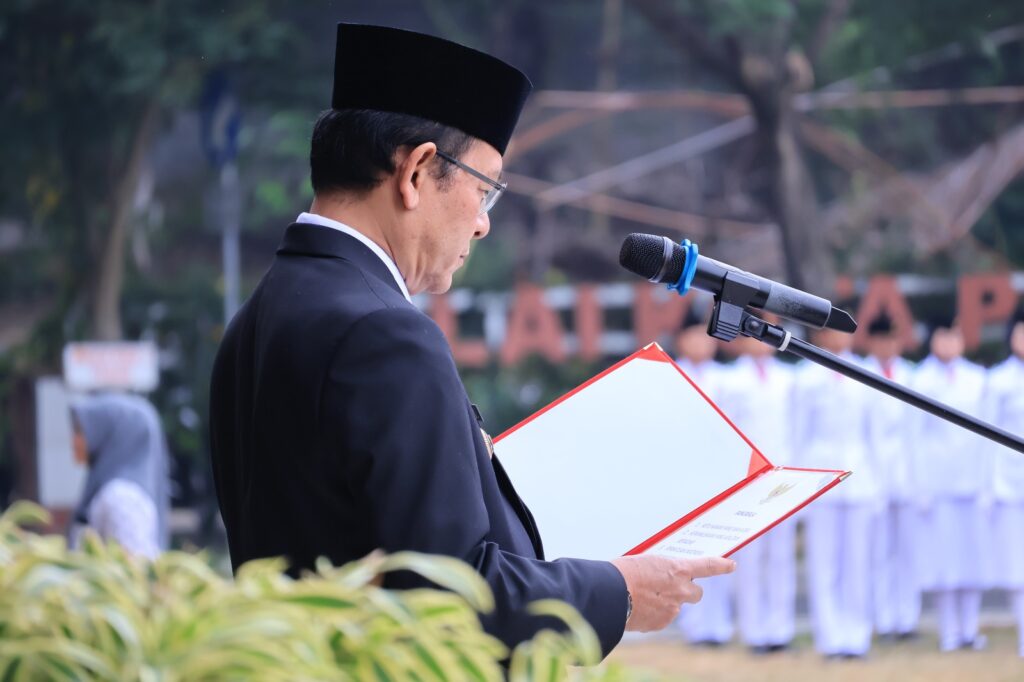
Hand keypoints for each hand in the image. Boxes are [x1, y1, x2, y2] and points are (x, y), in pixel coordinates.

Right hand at [610, 555, 734, 631]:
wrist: (610, 595)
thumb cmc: (623, 572)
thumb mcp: (645, 562)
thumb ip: (661, 570)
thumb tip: (662, 578)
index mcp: (677, 569)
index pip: (707, 566)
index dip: (721, 565)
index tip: (731, 565)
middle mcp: (680, 590)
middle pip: (696, 592)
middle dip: (688, 590)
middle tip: (673, 587)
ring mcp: (672, 609)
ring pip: (677, 606)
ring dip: (667, 602)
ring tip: (644, 596)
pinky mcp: (661, 623)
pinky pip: (662, 617)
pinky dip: (654, 613)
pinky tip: (638, 607)